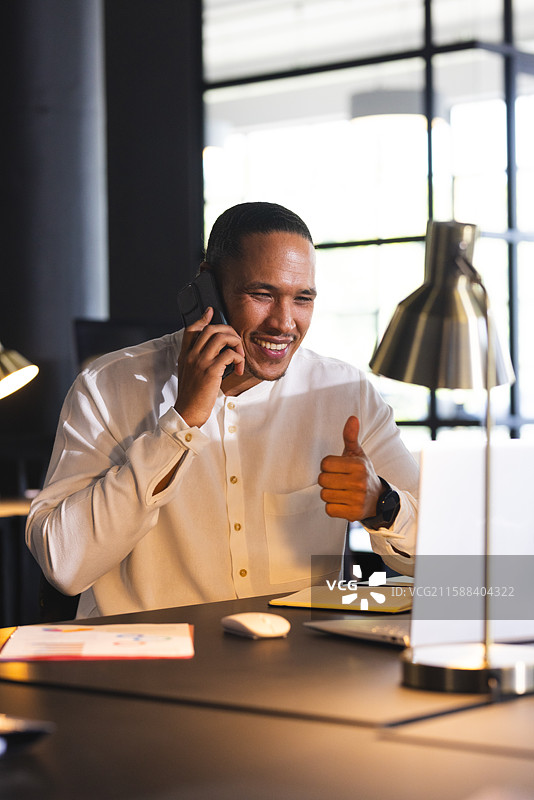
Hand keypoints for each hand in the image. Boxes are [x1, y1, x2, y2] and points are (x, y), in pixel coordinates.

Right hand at [175, 307, 244, 427]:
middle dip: (228, 331)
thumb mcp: (189, 374)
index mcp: (185, 355)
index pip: (191, 329)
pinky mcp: (211, 371)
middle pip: (210, 329)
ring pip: (221, 337)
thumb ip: (197, 361)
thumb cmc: (191, 396)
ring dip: (235, 343)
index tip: (212, 312)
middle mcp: (191, 355)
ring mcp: (200, 362)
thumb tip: (213, 353)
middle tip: (236, 343)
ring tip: (239, 356)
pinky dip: (238, 358)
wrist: (187, 413)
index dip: (202, 318)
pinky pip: (229, 354)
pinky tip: (239, 368)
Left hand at [318, 416, 382, 521]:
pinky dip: (333, 507)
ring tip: (341, 491)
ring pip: (324, 495)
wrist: (378, 498)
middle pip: (322, 480)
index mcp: (358, 466)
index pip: (325, 463)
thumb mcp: (358, 454)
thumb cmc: (363, 473)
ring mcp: (357, 499)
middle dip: (327, 480)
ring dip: (329, 493)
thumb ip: (351, 437)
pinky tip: (342, 502)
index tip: (337, 468)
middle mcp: (359, 482)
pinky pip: (329, 509)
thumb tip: (352, 418)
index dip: (328, 466)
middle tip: (338, 480)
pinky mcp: (353, 514)